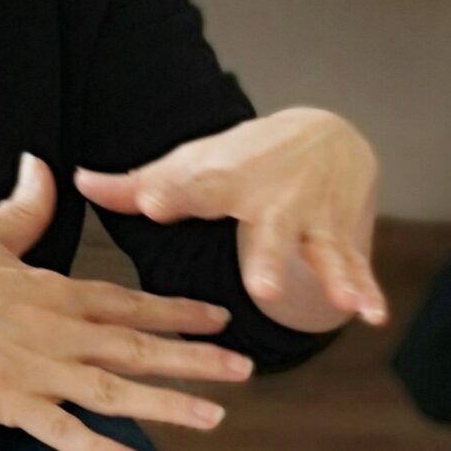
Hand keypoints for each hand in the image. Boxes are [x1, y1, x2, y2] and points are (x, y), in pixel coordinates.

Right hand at [0, 155, 251, 450]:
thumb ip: (27, 207)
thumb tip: (44, 166)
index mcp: (55, 289)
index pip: (131, 300)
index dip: (180, 311)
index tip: (222, 318)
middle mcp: (56, 330)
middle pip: (139, 345)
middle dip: (197, 358)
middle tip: (246, 368)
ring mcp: (35, 369)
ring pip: (116, 391)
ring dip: (168, 405)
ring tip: (215, 415)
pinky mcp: (5, 403)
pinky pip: (63, 433)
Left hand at [75, 106, 384, 334]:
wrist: (330, 135)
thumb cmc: (246, 158)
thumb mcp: (194, 163)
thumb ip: (140, 184)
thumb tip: (77, 181)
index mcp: (226, 179)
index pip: (193, 186)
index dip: (171, 193)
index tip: (150, 203)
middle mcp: (273, 199)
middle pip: (268, 232)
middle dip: (266, 259)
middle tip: (261, 287)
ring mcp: (313, 220)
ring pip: (321, 251)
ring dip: (333, 277)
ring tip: (342, 301)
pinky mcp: (343, 237)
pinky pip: (357, 267)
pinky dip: (368, 289)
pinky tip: (373, 315)